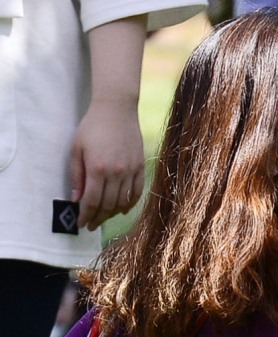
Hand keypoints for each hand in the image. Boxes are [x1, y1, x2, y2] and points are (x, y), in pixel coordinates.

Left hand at [70, 97, 144, 230]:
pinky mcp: (140, 168)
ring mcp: (130, 171)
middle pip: (107, 206)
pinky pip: (136, 193)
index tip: (81, 224)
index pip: (91, 201)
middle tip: (91, 225)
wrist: (117, 108)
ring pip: (122, 203)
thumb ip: (76, 176)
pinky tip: (121, 210)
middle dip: (97, 218)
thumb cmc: (92, 126)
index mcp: (97, 169)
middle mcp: (115, 173)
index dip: (85, 216)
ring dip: (112, 214)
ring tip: (103, 217)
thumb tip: (76, 200)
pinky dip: (129, 205)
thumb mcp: (76, 149)